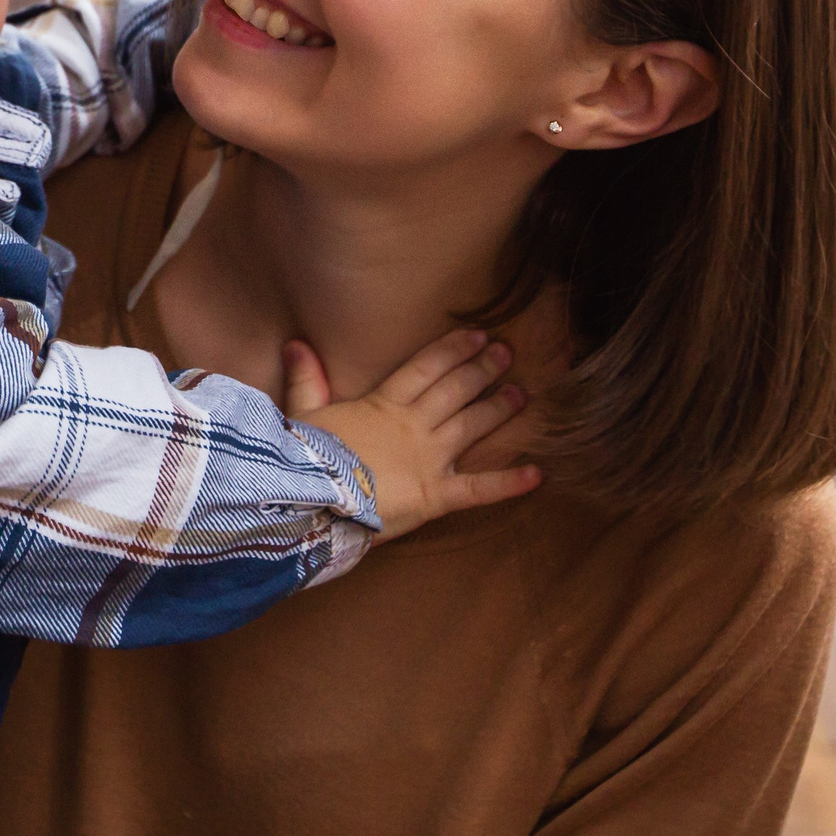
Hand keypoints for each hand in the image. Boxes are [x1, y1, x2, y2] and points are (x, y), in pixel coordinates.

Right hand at [283, 329, 538, 537]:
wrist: (312, 501)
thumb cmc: (306, 458)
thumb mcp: (304, 413)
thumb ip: (306, 379)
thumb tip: (296, 343)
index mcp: (384, 405)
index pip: (425, 369)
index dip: (453, 350)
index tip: (477, 334)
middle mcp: (414, 426)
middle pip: (455, 391)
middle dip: (483, 370)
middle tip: (508, 353)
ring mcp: (429, 459)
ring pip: (471, 427)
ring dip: (499, 409)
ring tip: (522, 394)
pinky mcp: (437, 496)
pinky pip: (479, 489)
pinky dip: (509, 483)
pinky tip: (538, 474)